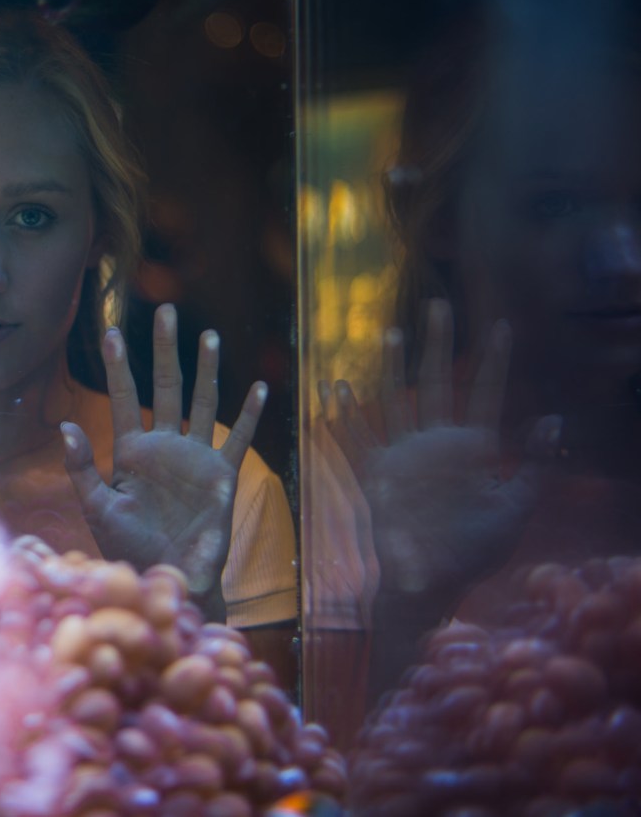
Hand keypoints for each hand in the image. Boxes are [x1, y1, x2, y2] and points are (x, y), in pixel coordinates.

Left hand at [60, 304, 266, 619]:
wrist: (166, 579)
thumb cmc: (126, 548)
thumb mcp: (97, 508)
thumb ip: (81, 469)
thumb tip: (65, 426)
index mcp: (131, 452)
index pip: (124, 397)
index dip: (119, 364)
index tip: (111, 331)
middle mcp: (164, 447)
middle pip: (166, 387)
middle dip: (166, 349)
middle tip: (165, 310)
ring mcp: (194, 459)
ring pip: (202, 403)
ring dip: (207, 370)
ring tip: (209, 335)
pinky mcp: (221, 477)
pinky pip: (239, 440)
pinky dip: (250, 415)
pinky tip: (259, 388)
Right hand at [320, 299, 559, 607]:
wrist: (433, 583)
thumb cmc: (475, 551)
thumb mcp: (516, 508)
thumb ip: (534, 464)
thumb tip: (552, 417)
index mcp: (472, 449)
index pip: (484, 393)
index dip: (494, 361)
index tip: (502, 326)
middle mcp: (436, 444)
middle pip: (435, 382)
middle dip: (438, 344)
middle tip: (439, 305)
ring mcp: (404, 456)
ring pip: (395, 400)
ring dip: (392, 369)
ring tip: (391, 334)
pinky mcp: (377, 475)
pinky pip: (357, 439)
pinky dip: (344, 415)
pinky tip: (335, 388)